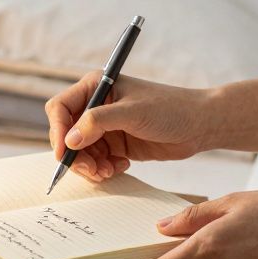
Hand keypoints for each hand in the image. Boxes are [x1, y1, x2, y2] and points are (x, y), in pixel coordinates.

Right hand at [45, 73, 213, 181]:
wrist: (199, 125)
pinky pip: (96, 161)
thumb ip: (99, 122)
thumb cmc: (171, 109)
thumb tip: (69, 140)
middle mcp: (96, 106)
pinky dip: (103, 168)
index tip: (65, 153)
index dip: (58, 131)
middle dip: (75, 155)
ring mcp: (105, 127)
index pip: (60, 108)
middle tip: (92, 170)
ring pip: (80, 152)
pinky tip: (122, 166)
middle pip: (66, 134)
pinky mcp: (115, 144)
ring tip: (108, 171)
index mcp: (96, 87)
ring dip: (90, 166)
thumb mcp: (133, 113)